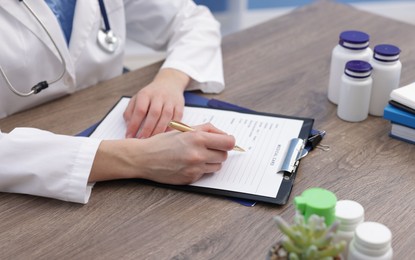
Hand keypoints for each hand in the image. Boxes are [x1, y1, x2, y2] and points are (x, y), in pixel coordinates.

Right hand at [89, 123, 235, 184]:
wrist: (144, 158)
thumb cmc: (163, 142)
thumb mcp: (184, 129)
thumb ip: (207, 129)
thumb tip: (226, 136)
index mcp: (197, 138)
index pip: (228, 142)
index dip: (229, 142)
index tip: (226, 142)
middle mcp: (198, 154)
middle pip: (224, 155)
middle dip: (219, 151)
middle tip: (208, 148)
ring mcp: (195, 168)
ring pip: (217, 166)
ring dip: (211, 161)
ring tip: (197, 156)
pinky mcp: (191, 179)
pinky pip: (205, 174)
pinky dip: (200, 169)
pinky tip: (188, 164)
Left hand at [123, 68, 189, 138]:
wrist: (169, 83)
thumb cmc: (151, 94)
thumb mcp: (137, 98)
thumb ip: (130, 111)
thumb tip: (128, 126)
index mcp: (146, 94)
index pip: (140, 110)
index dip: (134, 124)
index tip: (130, 135)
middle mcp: (159, 96)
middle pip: (154, 113)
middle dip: (147, 129)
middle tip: (142, 140)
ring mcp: (170, 100)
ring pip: (166, 116)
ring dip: (159, 130)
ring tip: (153, 140)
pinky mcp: (179, 105)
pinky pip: (177, 118)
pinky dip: (172, 127)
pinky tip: (166, 136)